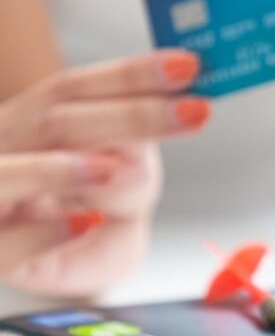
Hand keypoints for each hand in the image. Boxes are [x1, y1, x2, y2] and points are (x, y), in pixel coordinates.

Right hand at [0, 50, 208, 296]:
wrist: (68, 268)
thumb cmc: (92, 209)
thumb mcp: (125, 173)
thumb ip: (133, 152)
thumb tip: (161, 130)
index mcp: (31, 122)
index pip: (72, 88)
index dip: (129, 75)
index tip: (188, 66)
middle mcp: (3, 150)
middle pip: (53, 123)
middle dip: (127, 116)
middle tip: (194, 112)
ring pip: (6, 176)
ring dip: (59, 170)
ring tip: (113, 168)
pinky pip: (8, 244)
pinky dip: (45, 234)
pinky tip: (84, 224)